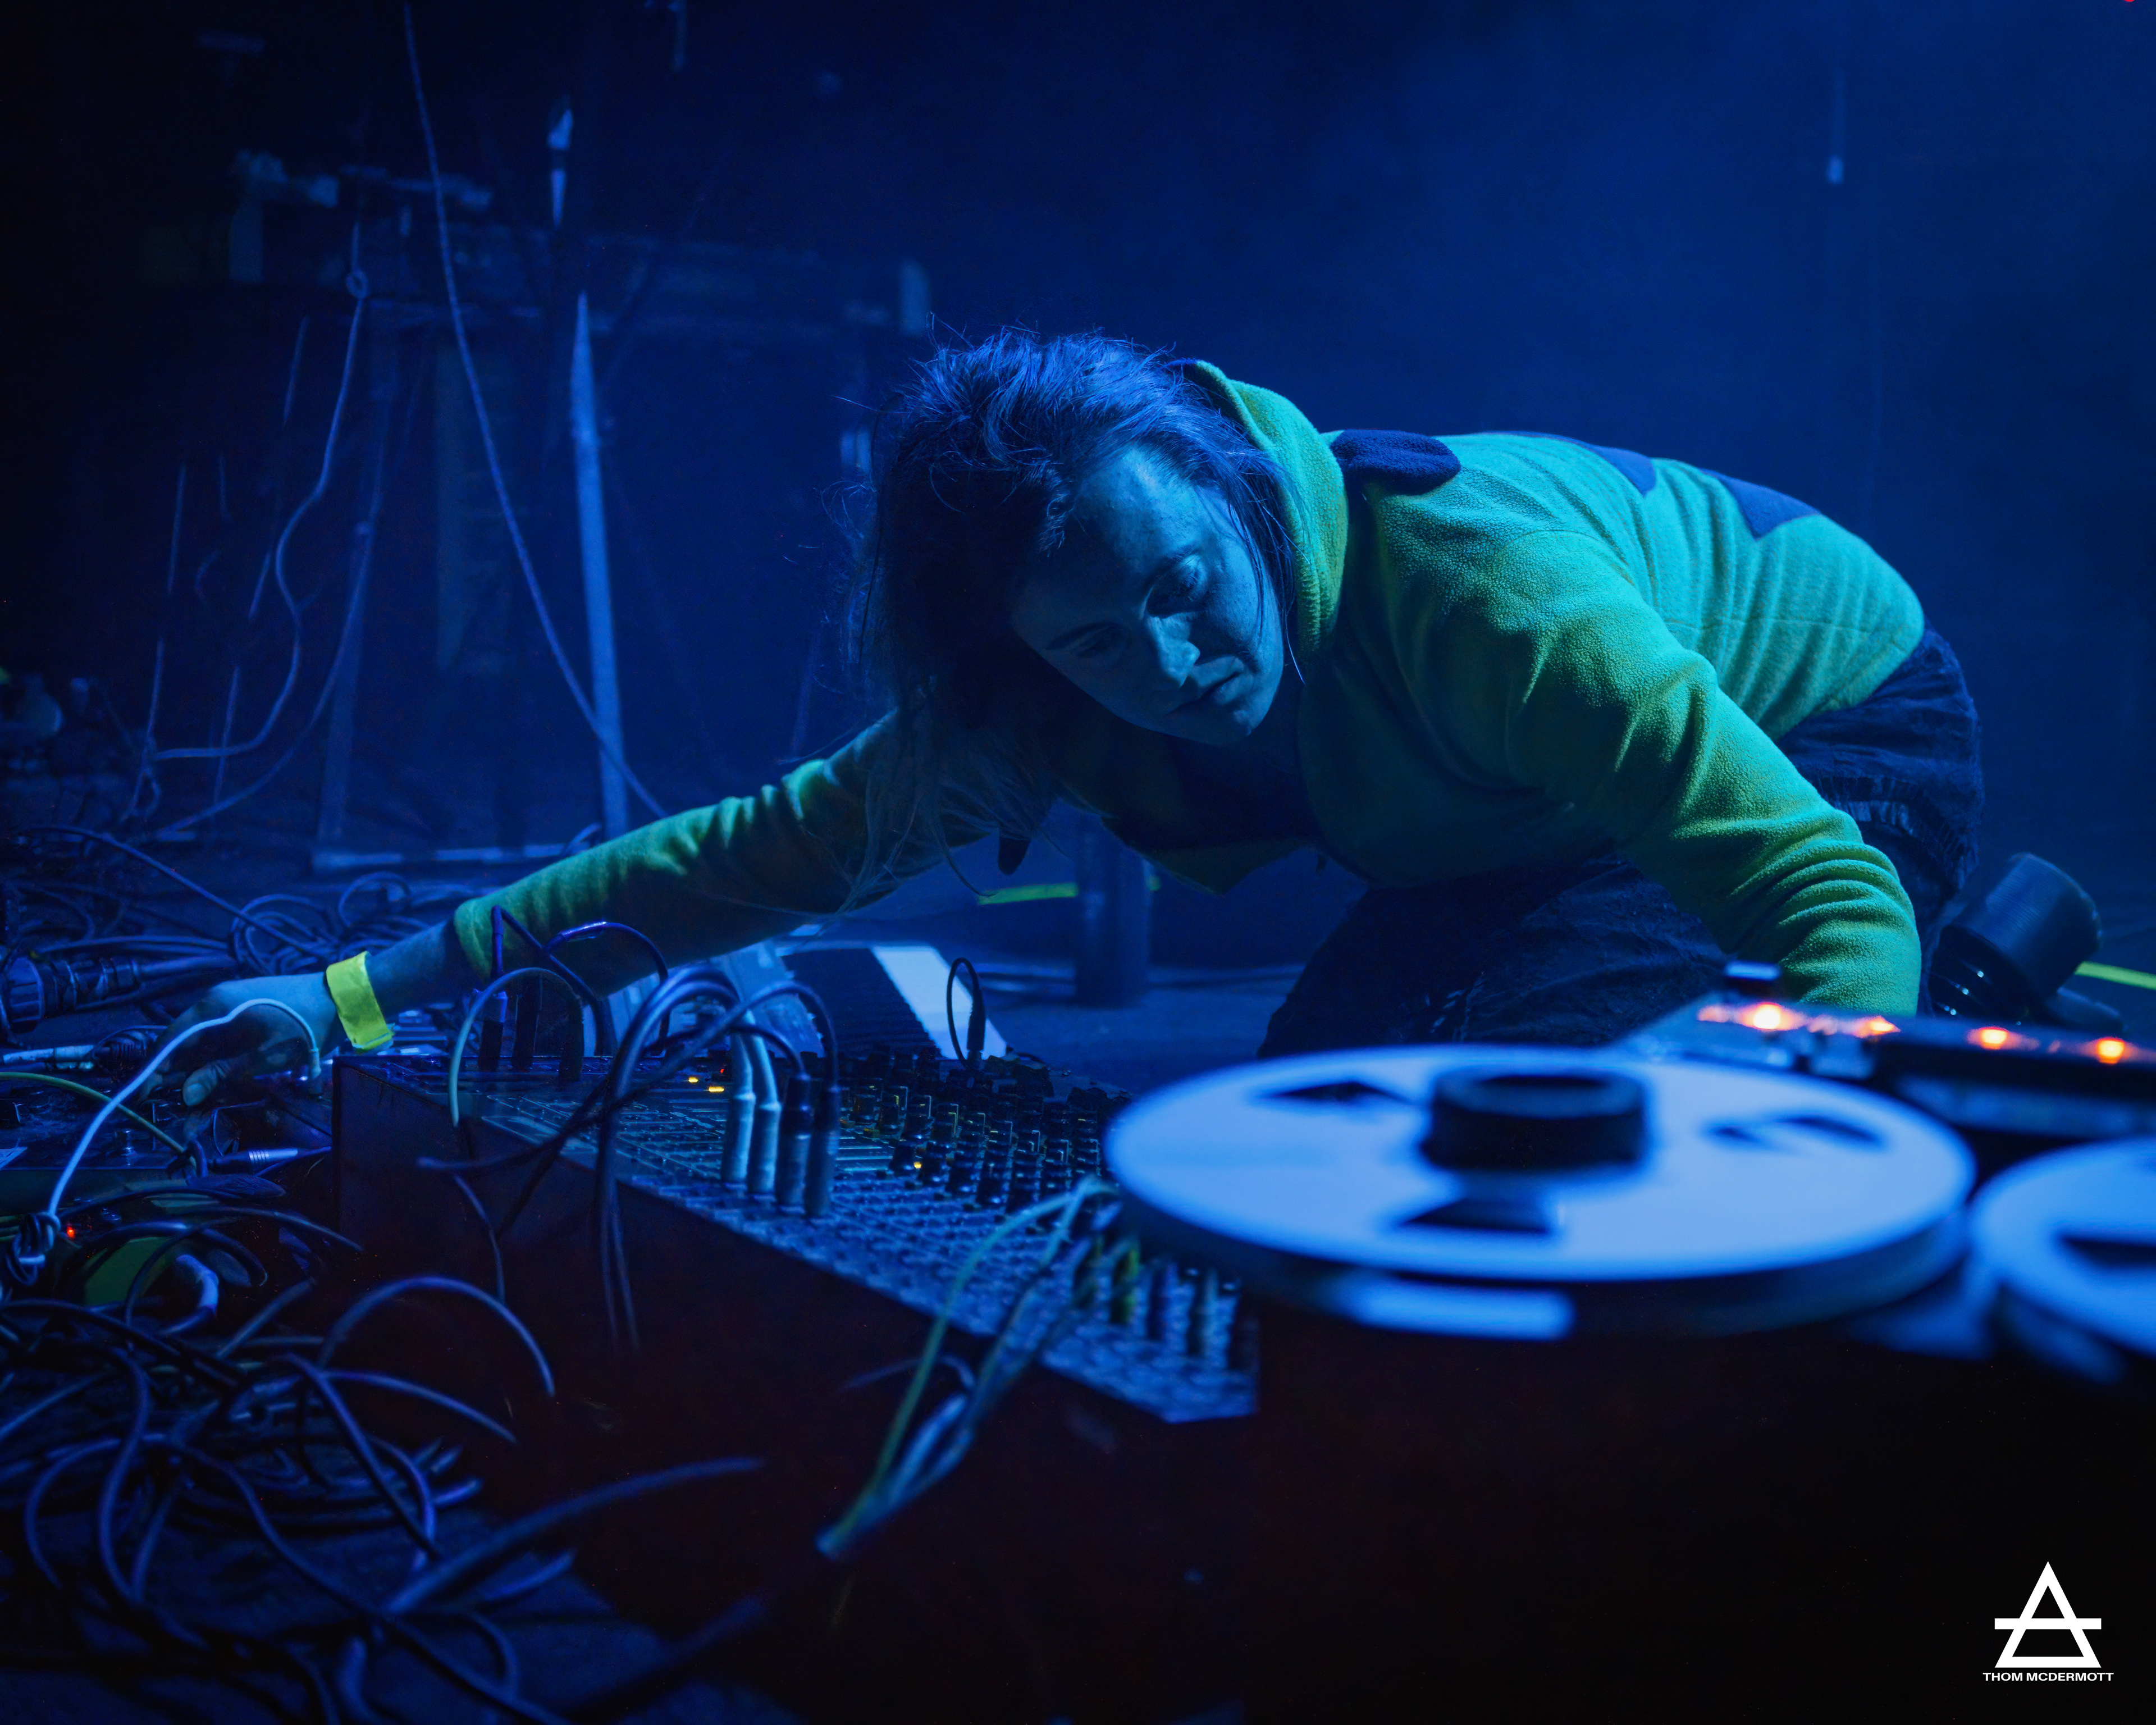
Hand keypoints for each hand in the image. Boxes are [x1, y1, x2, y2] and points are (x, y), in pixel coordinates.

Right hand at [157, 973, 342, 1103]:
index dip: (155, 1067)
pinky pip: (218, 1035)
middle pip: (184, 1040)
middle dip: (173, 1071)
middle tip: (166, 1101)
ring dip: (193, 1067)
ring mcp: (230, 1004)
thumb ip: (220, 1072)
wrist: (339, 1001)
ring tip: (186, 1096)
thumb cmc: (301, 1028)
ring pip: (201, 1040)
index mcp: (213, 1006)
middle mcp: (215, 1001)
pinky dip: (211, 1056)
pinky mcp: (244, 1011)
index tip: (144, 1093)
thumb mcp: (260, 1056)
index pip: (171, 1038)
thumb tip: (186, 1093)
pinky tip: (209, 1076)